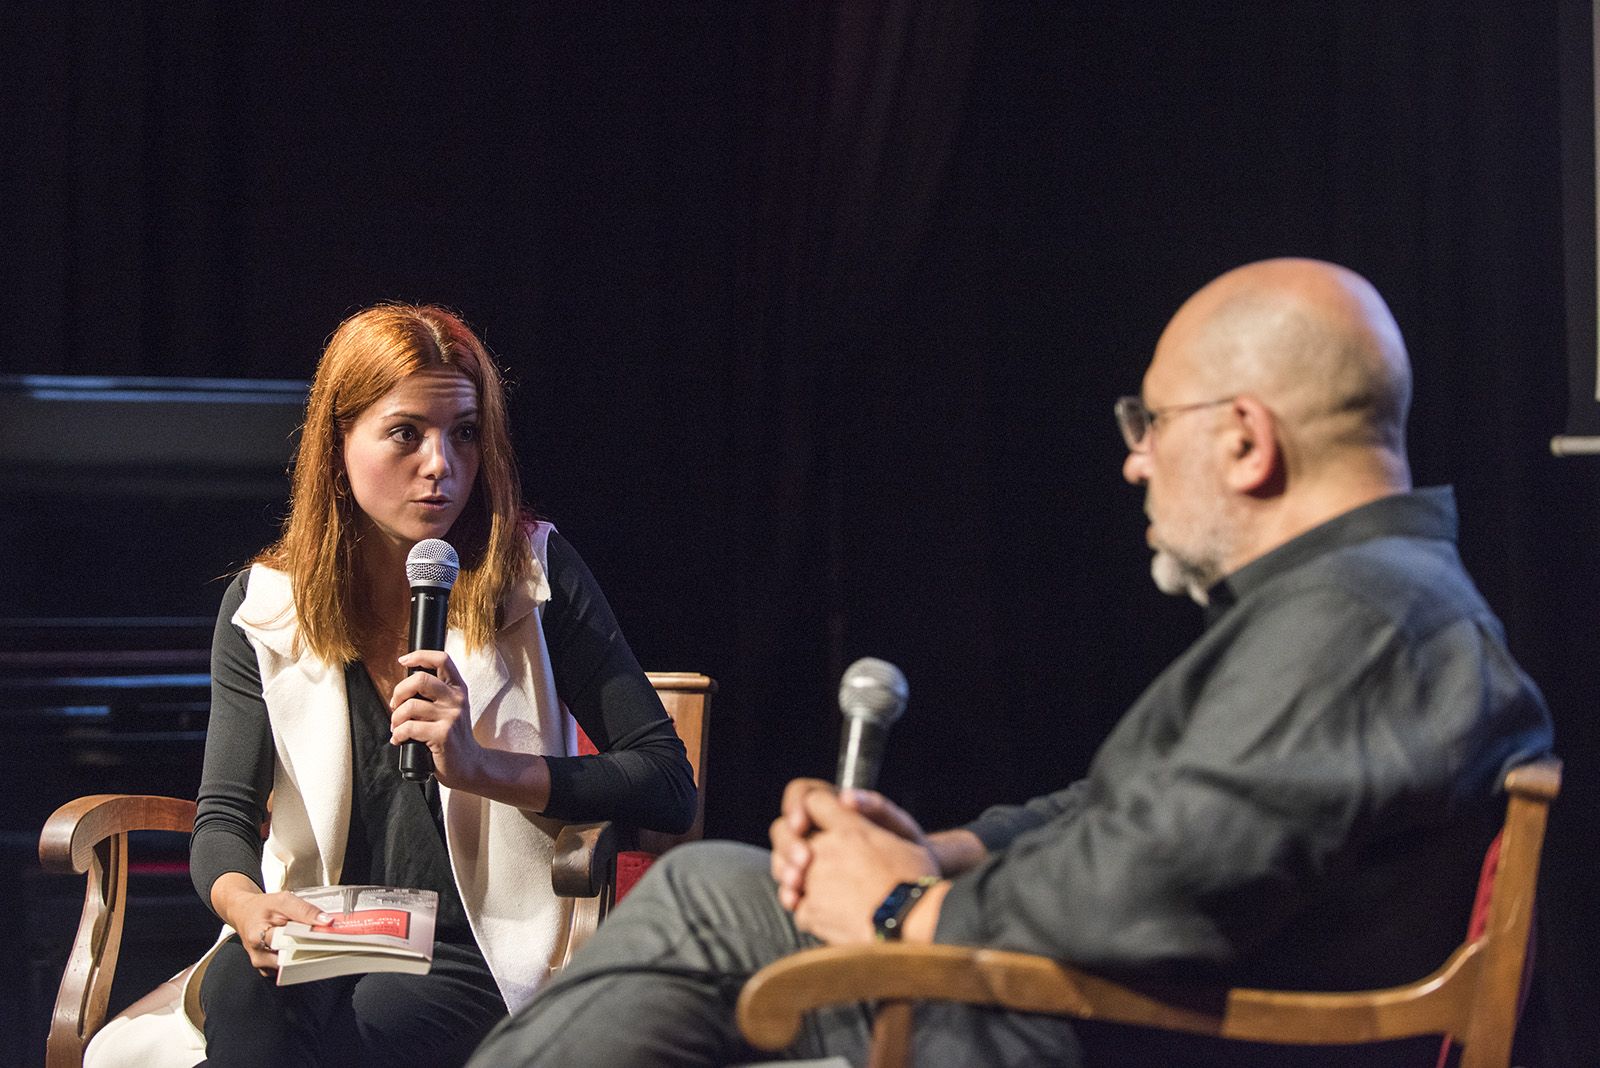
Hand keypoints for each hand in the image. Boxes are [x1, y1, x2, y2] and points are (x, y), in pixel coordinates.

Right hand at [220, 886, 330, 974]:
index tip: (329, 939)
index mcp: (258, 937)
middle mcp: (259, 955)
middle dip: (312, 950)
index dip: (310, 941)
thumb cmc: (261, 908)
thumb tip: (326, 922)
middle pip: (293, 959)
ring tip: (317, 943)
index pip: (289, 944)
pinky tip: (306, 948)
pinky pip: (289, 967)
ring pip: (293, 966)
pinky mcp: (268, 969)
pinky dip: (299, 958)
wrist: (244, 914)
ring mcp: (263, 965)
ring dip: (307, 954)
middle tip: (329, 942)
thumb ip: (305, 910)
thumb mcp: (283, 900)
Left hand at [390, 650, 480, 786]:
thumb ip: (436, 695)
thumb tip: (404, 688)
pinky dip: (398, 734)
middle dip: (399, 691)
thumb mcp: (452, 709)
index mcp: (459, 688)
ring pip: (410, 706)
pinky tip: (399, 739)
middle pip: (420, 679)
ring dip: (395, 718)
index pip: (442, 659)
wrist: (469, 765)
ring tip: (396, 727)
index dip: (420, 655)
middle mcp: (457, 699)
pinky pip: (409, 728)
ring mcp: (451, 717)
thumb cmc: (454, 737)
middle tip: (395, 705)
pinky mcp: (443, 735)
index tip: (403, 660)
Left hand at [787, 788, 937, 944]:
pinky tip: (829, 914)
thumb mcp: (904, 837)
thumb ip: (872, 815)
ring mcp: (814, 881)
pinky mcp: (811, 911)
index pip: (814, 801)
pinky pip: (798, 907)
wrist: (914, 922)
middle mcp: (826, 850)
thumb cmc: (916, 881)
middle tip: (805, 860)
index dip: (814, 810)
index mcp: (850, 828)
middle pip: (789, 835)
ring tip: (819, 889)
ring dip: (796, 877)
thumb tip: (846, 801)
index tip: (816, 821)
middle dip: (793, 844)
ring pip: (786, 871)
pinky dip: (810, 911)